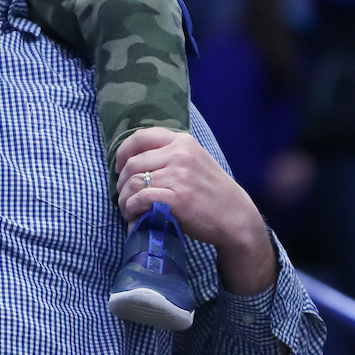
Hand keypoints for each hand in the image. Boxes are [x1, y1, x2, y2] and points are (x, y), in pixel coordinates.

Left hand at [115, 127, 277, 295]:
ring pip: (134, 182)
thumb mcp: (196, 161)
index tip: (119, 167)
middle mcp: (180, 155)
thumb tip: (133, 159)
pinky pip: (141, 199)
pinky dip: (131, 209)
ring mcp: (179, 176)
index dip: (123, 152)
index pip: (141, 137)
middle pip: (133, 163)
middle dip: (122, 182)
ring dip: (124, 199)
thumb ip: (170, 154)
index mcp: (183, 142)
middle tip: (123, 196)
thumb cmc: (212, 192)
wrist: (236, 217)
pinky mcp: (177, 198)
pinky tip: (133, 216)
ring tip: (127, 209)